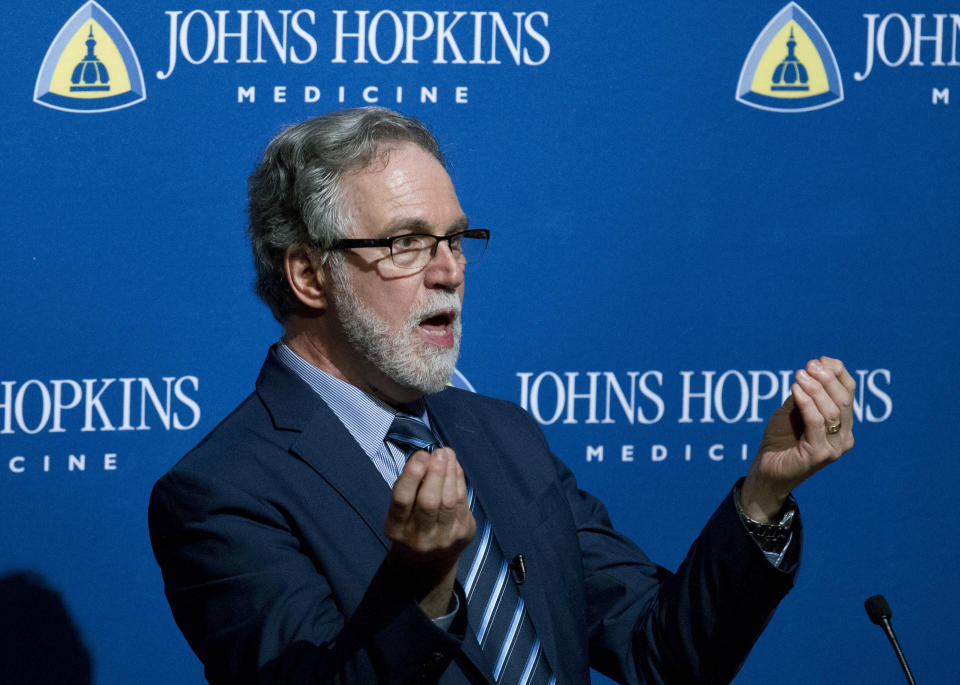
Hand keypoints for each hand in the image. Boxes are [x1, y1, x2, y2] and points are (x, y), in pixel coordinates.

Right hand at [383, 447, 475, 616]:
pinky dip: (459, 481)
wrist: (428, 562)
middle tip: (439, 452)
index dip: (412, 475)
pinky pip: (462, 502)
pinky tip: (455, 468)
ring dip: (450, 473)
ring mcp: (444, 539)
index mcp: (396, 529)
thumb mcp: (400, 511)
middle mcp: (419, 538)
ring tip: (447, 454)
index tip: (421, 455)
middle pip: (429, 501)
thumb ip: (409, 486)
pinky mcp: (462, 535)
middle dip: (436, 473)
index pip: (402, 500)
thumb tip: (427, 457)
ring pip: (449, 500)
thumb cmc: (410, 524)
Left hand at [741, 356, 855, 521]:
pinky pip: (816, 423)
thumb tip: (818, 364)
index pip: (848, 392)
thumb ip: (806, 392)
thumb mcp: (794, 409)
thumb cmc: (780, 438)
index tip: (819, 359)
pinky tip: (795, 390)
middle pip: (843, 400)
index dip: (837, 373)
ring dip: (815, 389)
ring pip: (831, 411)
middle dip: (827, 378)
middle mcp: (844, 437)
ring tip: (799, 375)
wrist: (766, 468)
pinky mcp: (819, 455)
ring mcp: (834, 448)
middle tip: (809, 366)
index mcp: (843, 424)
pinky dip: (806, 403)